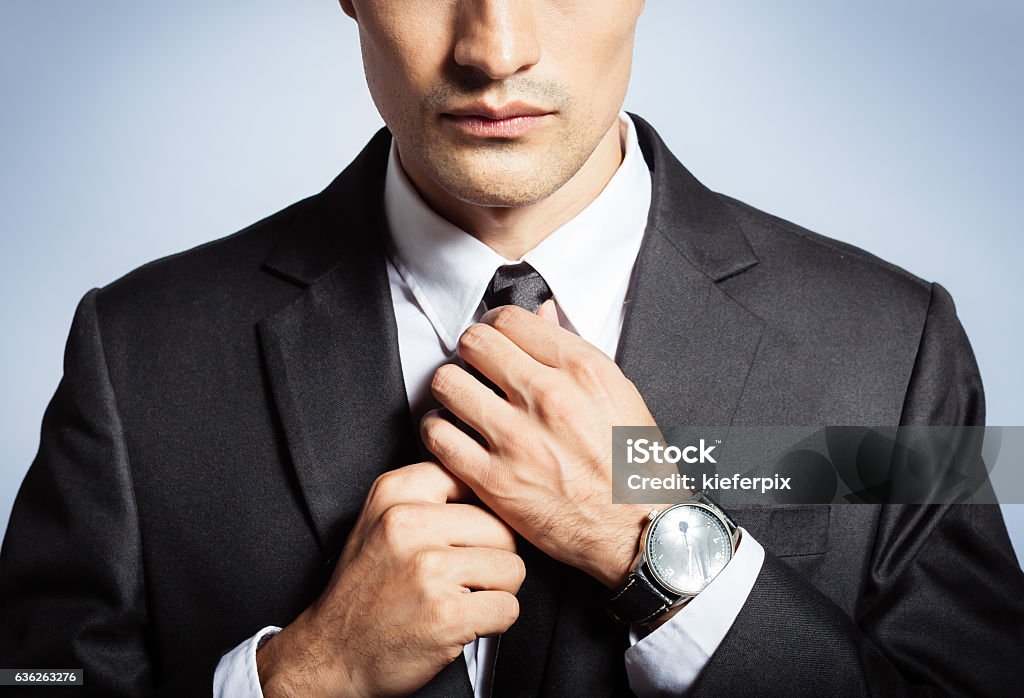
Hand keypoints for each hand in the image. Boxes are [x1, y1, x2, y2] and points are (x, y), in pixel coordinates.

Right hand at [256, 462, 524, 697]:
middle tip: (459, 577)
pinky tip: (460, 621)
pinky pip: (508, 608)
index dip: (479, 513)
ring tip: (458, 598)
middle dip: (492, 558)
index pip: (474, 480)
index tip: (461, 535)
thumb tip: (491, 487)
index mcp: (395, 493)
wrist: (332, 653)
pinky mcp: (446, 613)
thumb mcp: (381, 520)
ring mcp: (428, 568)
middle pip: (502, 528)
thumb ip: (431, 496)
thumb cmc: (365, 589)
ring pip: (513, 568)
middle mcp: (409, 523)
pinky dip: (492, 622)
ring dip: (495, 591)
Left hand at [420, 301, 656, 589]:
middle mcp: (548, 397)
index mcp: (582, 369)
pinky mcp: (495, 480)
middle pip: (474, 343)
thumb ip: (572, 350)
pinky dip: (437, 430)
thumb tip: (539, 313)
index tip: (494, 339)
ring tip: (460, 400)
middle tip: (474, 367)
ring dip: (450, 388)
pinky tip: (452, 434)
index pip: (510, 319)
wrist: (636, 530)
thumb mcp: (617, 393)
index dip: (494, 324)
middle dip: (469, 351)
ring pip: (447, 383)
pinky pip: (438, 435)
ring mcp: (518, 438)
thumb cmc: (632, 464)